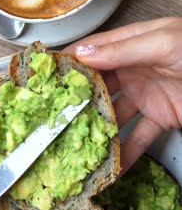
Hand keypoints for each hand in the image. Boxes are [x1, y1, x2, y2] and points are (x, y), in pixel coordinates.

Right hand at [65, 17, 181, 171]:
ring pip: (114, 115)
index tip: (45, 79)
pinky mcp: (161, 118)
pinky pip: (139, 137)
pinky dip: (127, 153)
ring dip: (97, 132)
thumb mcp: (164, 42)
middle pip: (98, 87)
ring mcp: (145, 95)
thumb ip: (124, 49)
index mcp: (132, 44)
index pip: (92, 51)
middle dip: (77, 103)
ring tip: (76, 146)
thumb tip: (84, 54)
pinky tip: (112, 166)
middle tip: (54, 120)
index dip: (69, 64)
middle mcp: (134, 69)